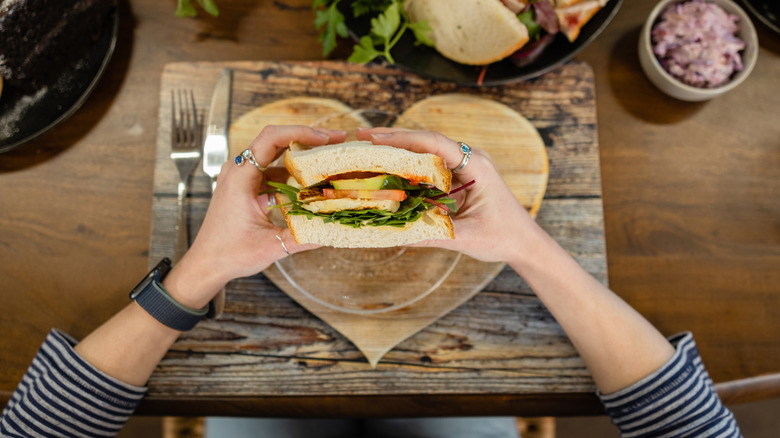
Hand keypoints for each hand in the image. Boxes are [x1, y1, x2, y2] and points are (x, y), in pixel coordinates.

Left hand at [165, 125, 346, 307]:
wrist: (207, 264)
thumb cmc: (229, 254)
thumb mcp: (271, 246)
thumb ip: (303, 237)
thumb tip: (333, 228)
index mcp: (240, 177)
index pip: (271, 138)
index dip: (301, 133)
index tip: (325, 138)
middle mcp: (238, 170)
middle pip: (276, 141)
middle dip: (308, 139)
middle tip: (337, 141)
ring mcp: (241, 177)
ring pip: (275, 156)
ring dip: (302, 155)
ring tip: (328, 158)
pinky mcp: (246, 186)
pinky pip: (272, 171)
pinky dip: (292, 173)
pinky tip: (311, 181)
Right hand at [356, 128, 535, 263]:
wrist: (524, 243)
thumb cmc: (502, 237)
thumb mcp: (465, 238)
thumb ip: (431, 233)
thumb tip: (394, 233)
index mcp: (475, 165)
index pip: (433, 143)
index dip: (401, 138)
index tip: (373, 138)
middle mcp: (470, 159)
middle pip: (426, 141)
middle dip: (392, 139)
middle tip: (360, 138)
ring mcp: (465, 166)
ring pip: (426, 152)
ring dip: (398, 151)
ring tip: (367, 151)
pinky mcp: (460, 177)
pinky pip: (430, 166)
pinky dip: (408, 166)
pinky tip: (388, 170)